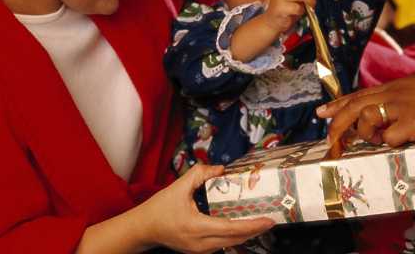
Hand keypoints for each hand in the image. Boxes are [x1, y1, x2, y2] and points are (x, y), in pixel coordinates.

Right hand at [141, 164, 273, 253]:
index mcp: (196, 227)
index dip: (252, 225)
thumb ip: (201, 174)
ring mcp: (200, 250)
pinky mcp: (199, 251)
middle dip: (255, 230)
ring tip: (260, 222)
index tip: (268, 219)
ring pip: (230, 244)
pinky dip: (235, 236)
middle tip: (271, 219)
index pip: (231, 228)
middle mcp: (200, 243)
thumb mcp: (178, 187)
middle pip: (235, 239)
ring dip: (246, 234)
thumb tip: (221, 168)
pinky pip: (222, 245)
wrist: (143, 229)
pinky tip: (242, 227)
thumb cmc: (159, 209)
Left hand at [315, 72, 414, 157]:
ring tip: (377, 139)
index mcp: (394, 87)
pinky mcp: (413, 123)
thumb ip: (401, 98)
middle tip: (329, 139)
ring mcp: (402, 108)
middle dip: (337, 124)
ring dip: (366, 133)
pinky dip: (390, 143)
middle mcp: (393, 94)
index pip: (358, 95)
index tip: (321, 113)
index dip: (337, 104)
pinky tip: (400, 141)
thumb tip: (386, 111)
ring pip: (366, 119)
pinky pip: (389, 138)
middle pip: (354, 107)